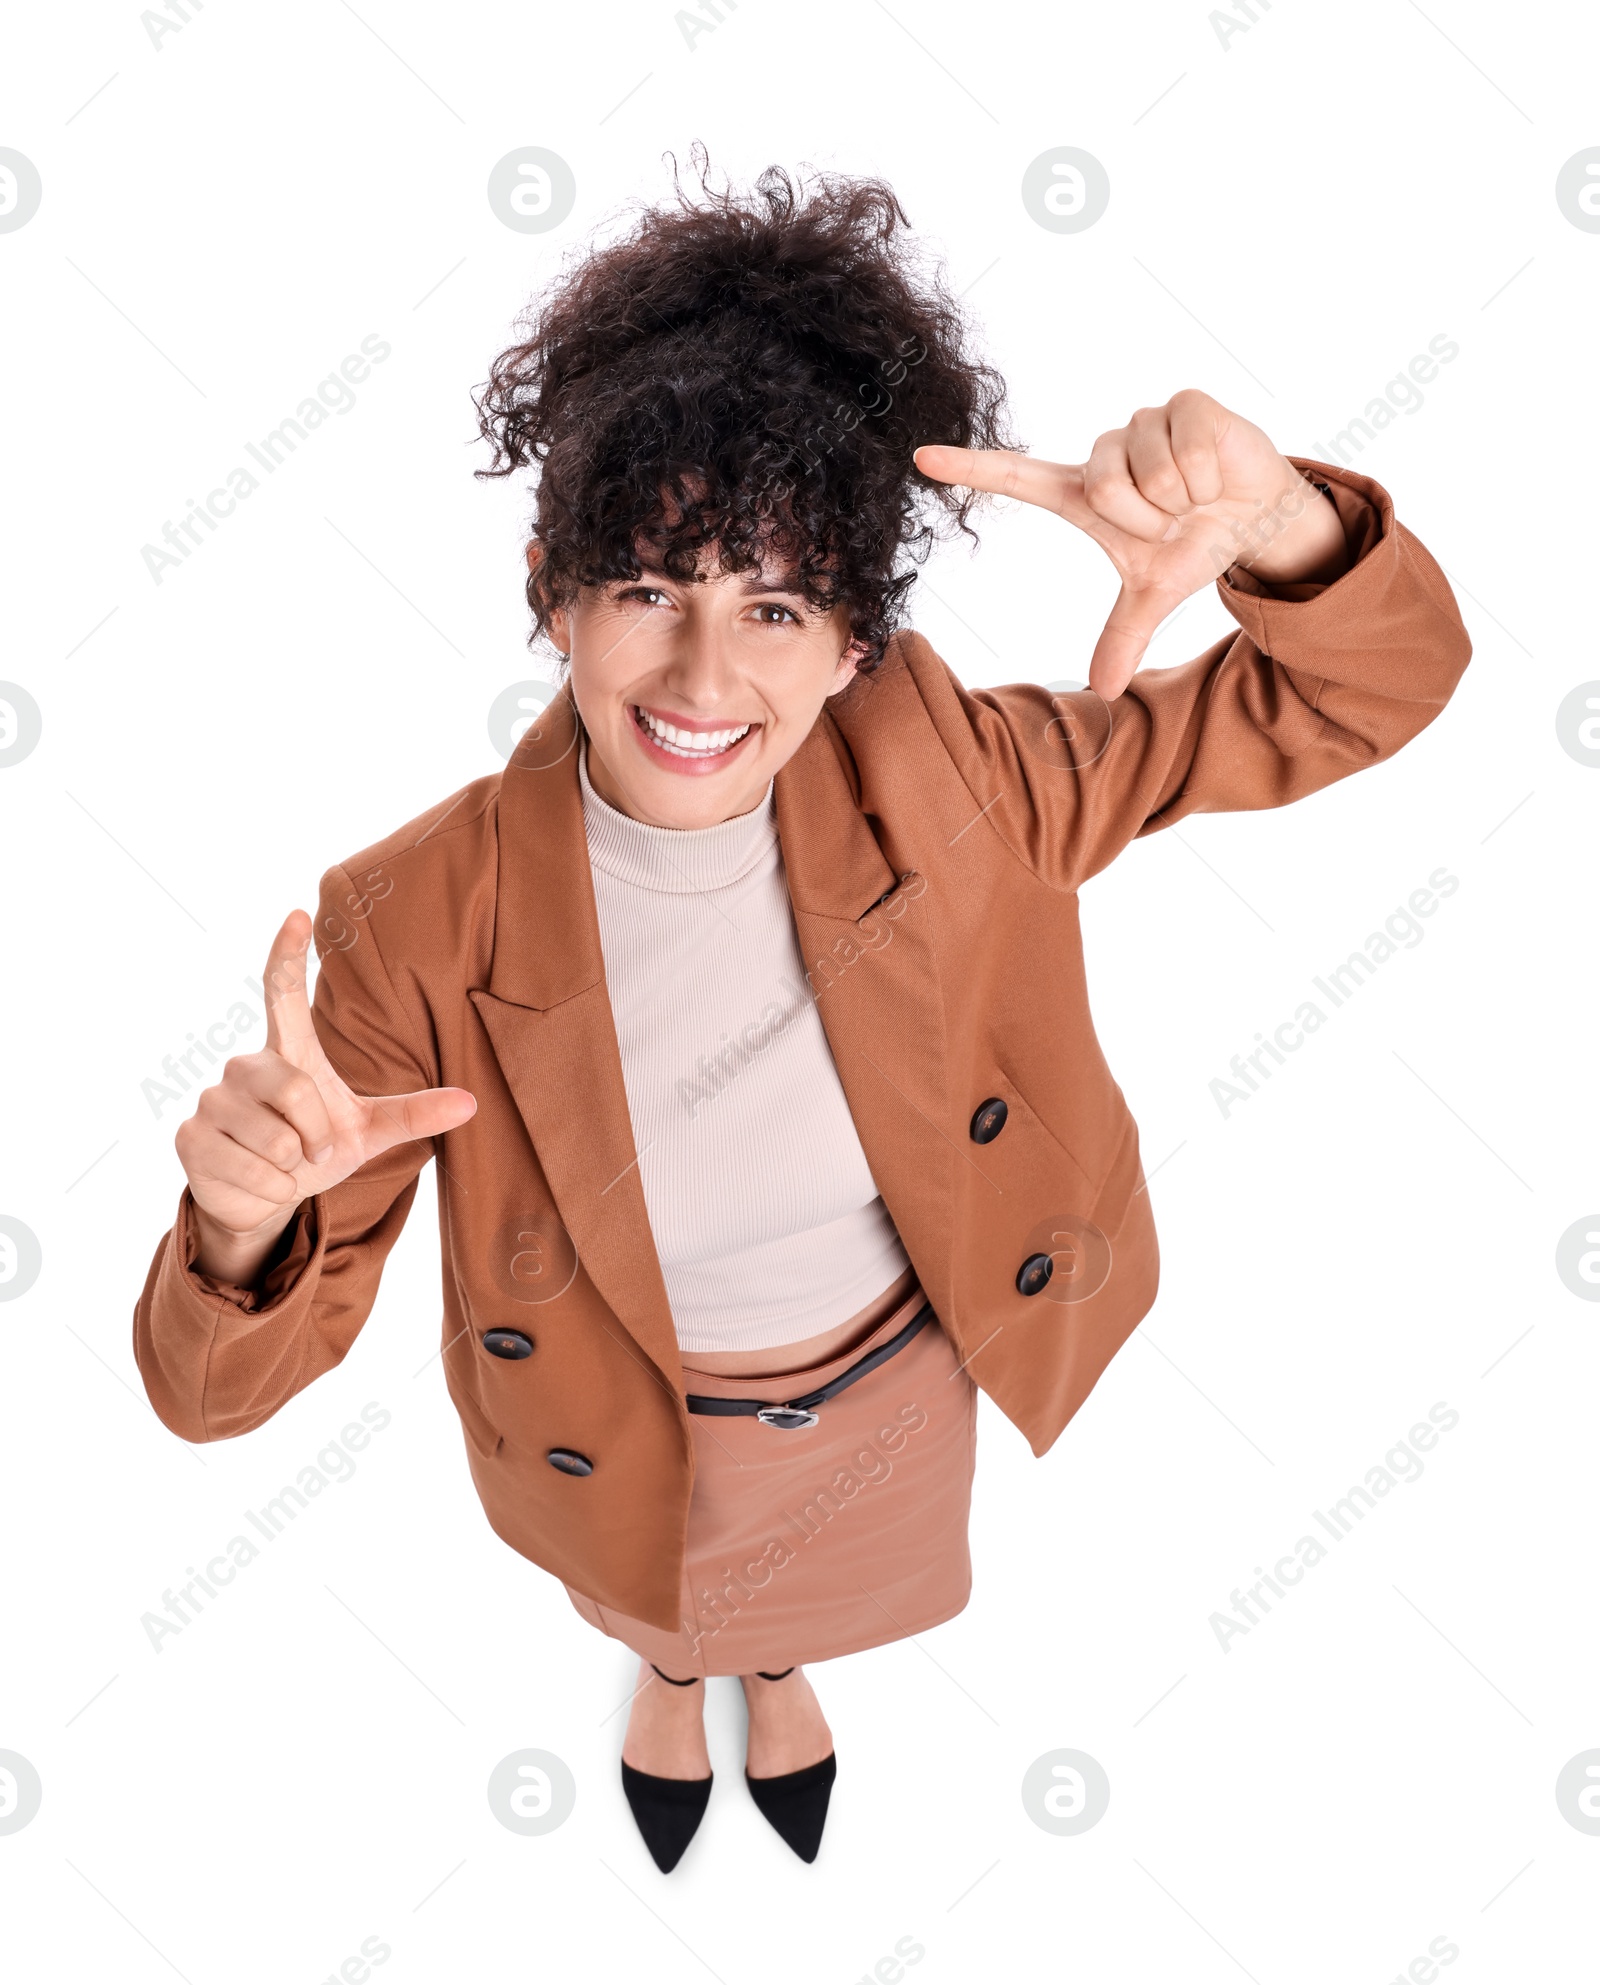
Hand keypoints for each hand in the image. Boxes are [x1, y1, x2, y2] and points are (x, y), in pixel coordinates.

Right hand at [176, 909, 476, 1283]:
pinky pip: (250, 1170)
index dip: (288, 954)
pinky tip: (258, 1183)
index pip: (282, 992)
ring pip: (275, 1140)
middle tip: (312, 1151)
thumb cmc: (315, 1153)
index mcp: (289, 1052)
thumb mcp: (368, 1132)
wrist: (262, 1201)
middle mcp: (245, 1065)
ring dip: (293, 1168)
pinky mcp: (191, 1137)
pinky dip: (269, 1190)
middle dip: (317, 1136)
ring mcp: (212, 1098)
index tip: (298, 914)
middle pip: (296, 1090)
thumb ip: (414, 1113)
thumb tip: (471, 1102)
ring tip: (284, 1165)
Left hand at [915, 390, 1348, 698]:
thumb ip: (1122, 636)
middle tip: (1170, 521)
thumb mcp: (1154, 595)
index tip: (920, 458)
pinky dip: (1206, 477)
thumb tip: (1102, 689)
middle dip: (1146, 519)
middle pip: (1103, 488)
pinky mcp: (1184, 403)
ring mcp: (1143, 423)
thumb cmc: (1192, 545)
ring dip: (1180, 500)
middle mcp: (1105, 452)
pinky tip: (1214, 475)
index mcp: (1084, 492)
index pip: (1016, 476)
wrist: (1255, 516)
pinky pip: (1184, 451)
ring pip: (1146, 473)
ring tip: (1194, 496)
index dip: (970, 469)